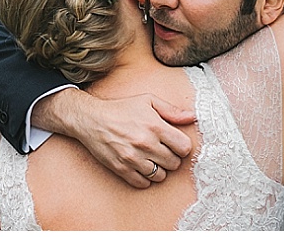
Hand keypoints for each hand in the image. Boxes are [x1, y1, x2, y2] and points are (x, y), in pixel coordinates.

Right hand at [37, 89, 195, 187]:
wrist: (91, 119)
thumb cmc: (121, 109)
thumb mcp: (148, 101)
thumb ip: (172, 110)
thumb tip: (192, 117)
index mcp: (155, 126)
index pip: (184, 147)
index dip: (182, 146)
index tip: (175, 143)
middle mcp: (145, 144)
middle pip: (174, 163)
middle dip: (172, 158)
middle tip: (163, 150)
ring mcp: (133, 158)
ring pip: (160, 176)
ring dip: (159, 169)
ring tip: (152, 158)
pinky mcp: (121, 169)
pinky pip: (143, 183)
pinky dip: (145, 178)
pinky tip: (142, 166)